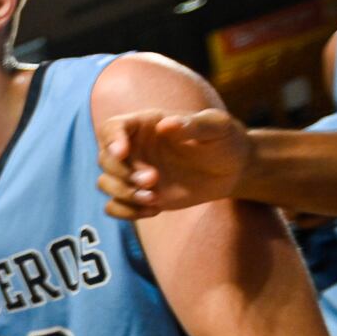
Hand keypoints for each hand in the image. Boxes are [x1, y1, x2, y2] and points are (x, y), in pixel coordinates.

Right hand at [96, 109, 251, 219]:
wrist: (232, 169)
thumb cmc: (224, 140)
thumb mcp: (217, 127)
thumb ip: (194, 124)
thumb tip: (166, 124)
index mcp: (145, 125)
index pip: (112, 128)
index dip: (111, 139)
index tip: (122, 153)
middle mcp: (133, 148)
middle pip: (104, 159)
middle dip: (123, 173)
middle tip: (153, 179)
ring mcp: (133, 173)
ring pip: (105, 183)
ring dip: (123, 193)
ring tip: (154, 199)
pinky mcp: (138, 195)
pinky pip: (114, 206)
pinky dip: (125, 211)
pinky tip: (154, 210)